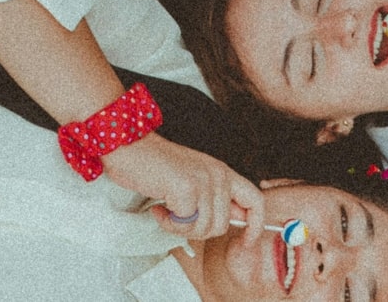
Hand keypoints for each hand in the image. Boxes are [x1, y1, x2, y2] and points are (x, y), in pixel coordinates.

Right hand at [103, 132, 264, 241]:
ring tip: (168, 208)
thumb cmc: (156, 165)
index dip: (256, 225)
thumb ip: (216, 198)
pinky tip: (160, 207)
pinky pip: (184, 224)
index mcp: (223, 172)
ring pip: (203, 228)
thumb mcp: (195, 179)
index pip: (255, 200)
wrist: (131, 148)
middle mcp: (217, 175)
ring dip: (180, 227)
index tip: (248, 240)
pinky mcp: (187, 189)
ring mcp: (204, 181)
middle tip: (180, 217)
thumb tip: (236, 219)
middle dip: (197, 230)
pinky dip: (167, 222)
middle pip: (222, 225)